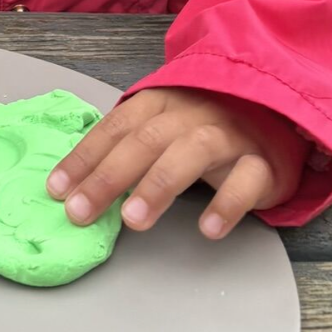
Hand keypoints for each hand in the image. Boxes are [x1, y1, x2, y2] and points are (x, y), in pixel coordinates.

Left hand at [46, 88, 309, 239]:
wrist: (274, 112)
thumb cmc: (204, 126)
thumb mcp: (163, 126)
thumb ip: (126, 147)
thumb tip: (74, 185)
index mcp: (160, 103)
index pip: (115, 127)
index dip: (84, 157)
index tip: (57, 190)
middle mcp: (191, 113)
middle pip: (146, 140)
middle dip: (109, 177)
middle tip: (80, 212)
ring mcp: (229, 134)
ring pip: (192, 152)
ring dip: (158, 185)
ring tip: (132, 221)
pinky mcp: (263, 161)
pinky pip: (247, 179)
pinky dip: (227, 203)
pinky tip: (207, 228)